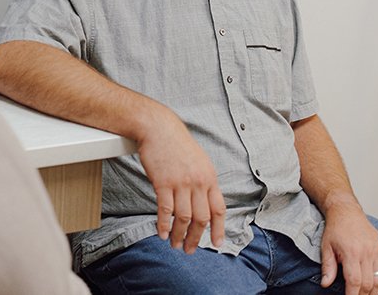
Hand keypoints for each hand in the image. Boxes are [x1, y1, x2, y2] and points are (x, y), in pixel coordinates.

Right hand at [135, 104, 225, 252]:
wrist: (158, 128)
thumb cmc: (176, 143)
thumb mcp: (198, 161)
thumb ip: (203, 181)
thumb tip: (203, 202)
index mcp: (209, 177)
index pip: (218, 209)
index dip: (218, 229)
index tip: (216, 243)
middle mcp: (198, 182)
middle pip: (201, 218)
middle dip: (196, 237)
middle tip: (189, 249)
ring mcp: (181, 183)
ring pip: (184, 217)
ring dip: (180, 235)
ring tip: (175, 244)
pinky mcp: (163, 182)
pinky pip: (166, 209)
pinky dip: (164, 224)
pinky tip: (162, 233)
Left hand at [320, 197, 377, 294]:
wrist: (347, 212)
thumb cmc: (336, 229)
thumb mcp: (326, 247)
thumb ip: (328, 267)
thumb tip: (325, 284)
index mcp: (351, 252)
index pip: (354, 280)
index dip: (353, 294)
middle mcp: (367, 252)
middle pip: (368, 282)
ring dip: (375, 292)